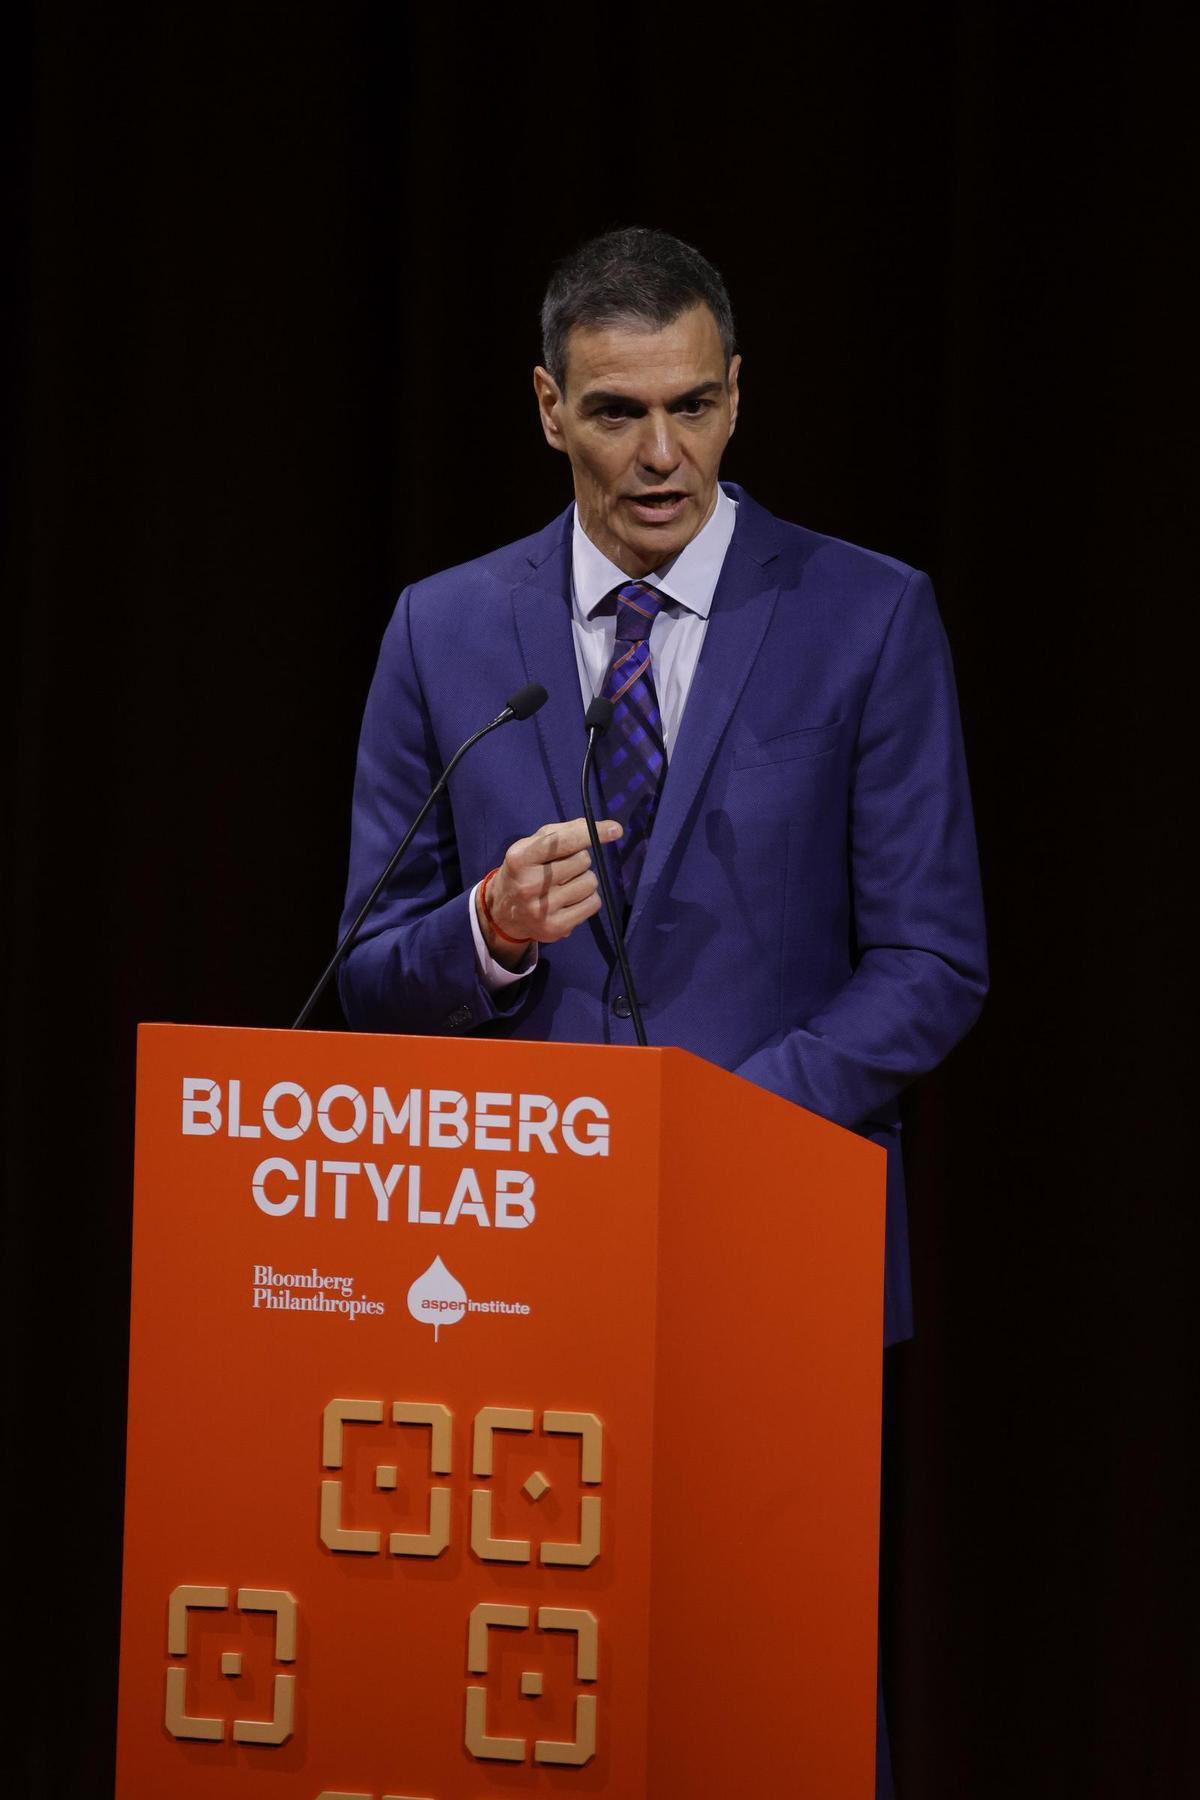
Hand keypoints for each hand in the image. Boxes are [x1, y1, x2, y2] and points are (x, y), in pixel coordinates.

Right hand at [477, 818, 622, 967]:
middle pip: (582, 861)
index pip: (561, 842)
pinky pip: (593, 904)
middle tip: (564, 868)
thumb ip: (564, 832)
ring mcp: (542, 909)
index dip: (589, 833)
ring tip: (566, 885)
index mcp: (520, 859)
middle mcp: (529, 884)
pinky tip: (571, 900)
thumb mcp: (533, 845)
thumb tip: (607, 828)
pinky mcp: (555, 927)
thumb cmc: (525, 870)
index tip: (614, 829)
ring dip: (584, 879)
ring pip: (590, 882)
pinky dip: (588, 898)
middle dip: (579, 860)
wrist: (504, 912)